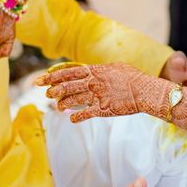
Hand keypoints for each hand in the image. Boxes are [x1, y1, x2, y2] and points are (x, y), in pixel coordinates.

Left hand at [39, 62, 169, 122]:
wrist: (145, 91)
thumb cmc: (133, 77)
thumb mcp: (115, 67)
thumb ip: (101, 69)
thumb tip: (92, 69)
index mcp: (94, 71)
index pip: (68, 72)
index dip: (53, 76)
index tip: (41, 79)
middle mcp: (93, 82)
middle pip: (67, 86)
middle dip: (53, 90)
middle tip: (45, 94)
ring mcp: (97, 96)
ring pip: (73, 100)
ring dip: (63, 104)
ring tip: (58, 107)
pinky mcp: (103, 109)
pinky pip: (86, 113)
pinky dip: (77, 117)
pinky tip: (72, 118)